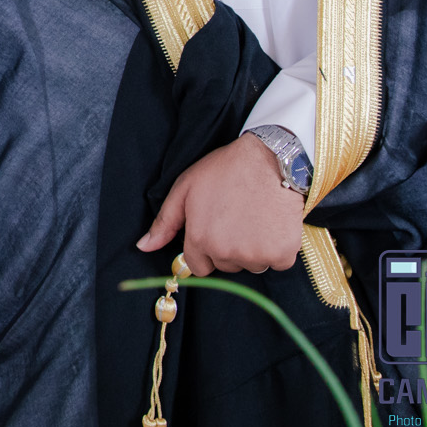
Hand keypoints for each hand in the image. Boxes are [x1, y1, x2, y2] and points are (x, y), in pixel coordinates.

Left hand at [137, 134, 303, 274]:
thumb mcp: (185, 188)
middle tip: (236, 218)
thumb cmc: (225, 170)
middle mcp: (227, 253)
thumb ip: (164, 222)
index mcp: (200, 239)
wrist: (271, 159)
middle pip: (225, 265)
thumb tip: (143, 247)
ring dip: (253, 250)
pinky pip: (277, 263)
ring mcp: (256, 255)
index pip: (198, 266)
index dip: (205, 249)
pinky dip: (277, 249)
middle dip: (228, 248)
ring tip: (255, 218)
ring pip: (251, 265)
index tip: (215, 230)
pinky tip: (273, 223)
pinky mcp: (282, 254)